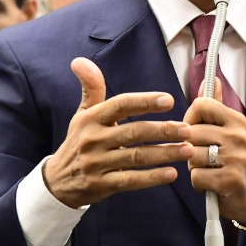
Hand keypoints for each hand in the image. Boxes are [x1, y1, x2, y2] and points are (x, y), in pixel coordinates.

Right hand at [41, 58, 192, 207]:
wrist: (58, 180)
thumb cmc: (78, 141)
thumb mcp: (82, 114)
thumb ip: (91, 88)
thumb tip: (80, 61)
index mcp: (92, 118)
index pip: (120, 105)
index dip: (144, 102)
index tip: (169, 100)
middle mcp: (93, 139)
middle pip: (133, 132)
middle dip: (163, 130)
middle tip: (187, 129)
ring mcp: (97, 163)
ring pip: (136, 157)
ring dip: (164, 154)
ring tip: (187, 150)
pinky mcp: (101, 185)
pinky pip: (130, 180)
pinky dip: (152, 178)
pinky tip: (171, 173)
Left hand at [183, 94, 245, 224]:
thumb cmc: (234, 160)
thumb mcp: (229, 130)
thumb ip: (216, 105)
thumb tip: (211, 78)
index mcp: (236, 120)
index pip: (201, 105)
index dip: (190, 119)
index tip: (195, 131)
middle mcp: (238, 136)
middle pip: (191, 132)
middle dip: (190, 148)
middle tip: (203, 157)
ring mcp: (236, 158)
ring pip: (191, 155)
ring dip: (194, 167)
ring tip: (208, 169)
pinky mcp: (229, 180)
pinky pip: (196, 176)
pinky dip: (198, 183)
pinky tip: (210, 183)